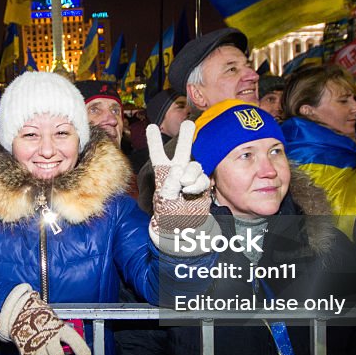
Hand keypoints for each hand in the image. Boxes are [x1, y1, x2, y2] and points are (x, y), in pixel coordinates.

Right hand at [0, 284, 90, 354]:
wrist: (20, 311)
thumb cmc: (40, 316)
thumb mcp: (54, 320)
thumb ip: (62, 333)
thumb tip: (71, 347)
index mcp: (59, 327)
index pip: (74, 340)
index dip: (81, 351)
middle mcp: (48, 336)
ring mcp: (36, 343)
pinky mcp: (24, 349)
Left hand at [148, 120, 210, 234]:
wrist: (184, 230)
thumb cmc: (168, 216)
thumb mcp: (163, 202)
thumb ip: (169, 185)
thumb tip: (178, 170)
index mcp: (162, 174)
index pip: (158, 155)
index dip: (155, 141)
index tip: (152, 127)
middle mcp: (178, 173)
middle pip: (183, 151)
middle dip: (186, 137)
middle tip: (189, 123)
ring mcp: (191, 179)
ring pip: (195, 165)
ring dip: (191, 172)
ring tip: (183, 184)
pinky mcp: (202, 187)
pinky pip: (203, 179)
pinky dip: (197, 183)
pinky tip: (189, 190)